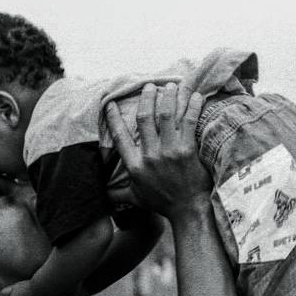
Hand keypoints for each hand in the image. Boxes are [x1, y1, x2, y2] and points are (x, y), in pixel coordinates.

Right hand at [105, 83, 208, 217]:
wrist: (188, 210)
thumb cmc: (163, 204)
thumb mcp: (135, 198)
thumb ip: (117, 193)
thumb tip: (101, 194)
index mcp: (135, 165)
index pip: (120, 137)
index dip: (114, 118)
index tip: (111, 103)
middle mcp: (149, 156)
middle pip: (145, 118)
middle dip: (147, 98)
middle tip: (150, 86)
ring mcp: (168, 151)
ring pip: (166, 115)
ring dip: (168, 96)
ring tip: (170, 85)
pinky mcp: (187, 150)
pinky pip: (188, 122)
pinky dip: (191, 106)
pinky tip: (194, 95)